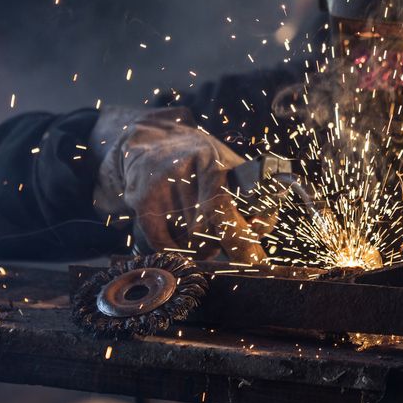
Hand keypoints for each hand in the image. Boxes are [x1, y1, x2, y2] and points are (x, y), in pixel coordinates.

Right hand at [93, 106, 268, 262]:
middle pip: (205, 231)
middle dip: (218, 245)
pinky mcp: (142, 200)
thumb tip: (259, 230)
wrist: (152, 141)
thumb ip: (253, 196)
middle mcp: (183, 170)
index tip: (253, 261)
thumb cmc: (199, 159)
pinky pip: (162, 243)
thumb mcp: (230, 165)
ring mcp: (159, 185)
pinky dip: (175, 249)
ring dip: (197, 248)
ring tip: (198, 233)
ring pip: (185, 241)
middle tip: (221, 246)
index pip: (224, 208)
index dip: (238, 238)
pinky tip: (180, 241)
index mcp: (211, 160)